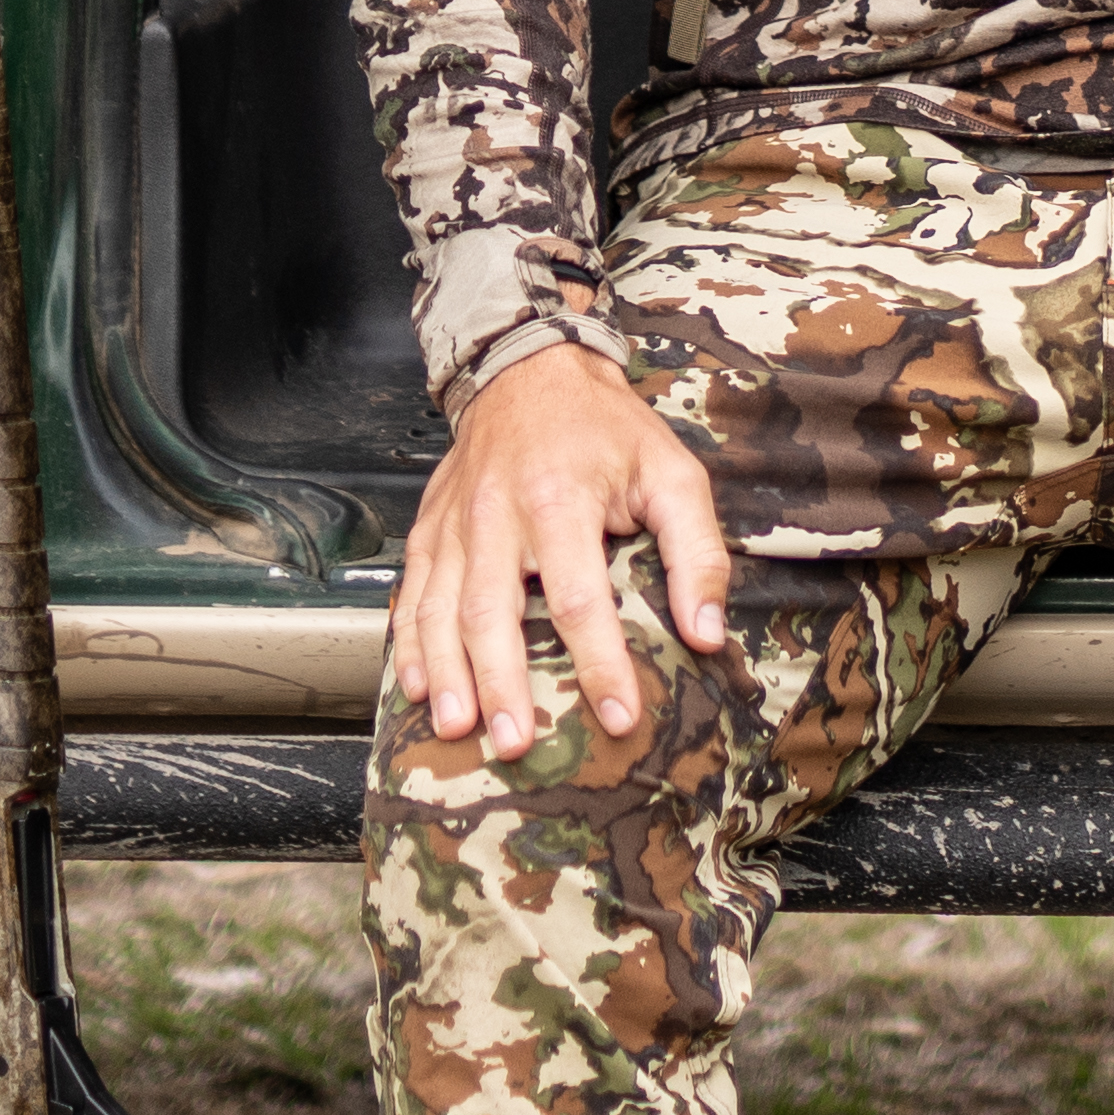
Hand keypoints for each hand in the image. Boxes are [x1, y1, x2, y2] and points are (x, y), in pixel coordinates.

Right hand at [395, 341, 729, 755]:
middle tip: (515, 744)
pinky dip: (408, 643)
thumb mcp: (672, 473)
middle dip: (502, 683)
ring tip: (457, 727)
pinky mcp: (428, 529)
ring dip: (446, 673)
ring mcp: (454, 523)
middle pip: (492, 611)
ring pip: (439, 608)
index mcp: (560, 498)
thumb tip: (706, 633)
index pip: (580, 597)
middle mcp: (497, 514)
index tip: (618, 717)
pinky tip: (415, 686)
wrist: (530, 369)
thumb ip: (696, 552)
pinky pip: (410, 593)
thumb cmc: (606, 429)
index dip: (600, 663)